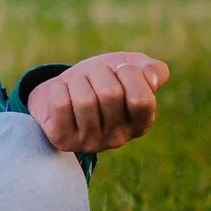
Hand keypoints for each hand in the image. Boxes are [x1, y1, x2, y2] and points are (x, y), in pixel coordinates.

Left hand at [28, 51, 170, 154]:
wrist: (62, 90)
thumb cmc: (100, 79)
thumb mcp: (129, 68)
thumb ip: (152, 70)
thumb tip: (151, 78)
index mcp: (141, 123)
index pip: (142, 100)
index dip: (129, 74)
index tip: (119, 68)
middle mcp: (118, 138)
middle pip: (110, 94)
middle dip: (99, 72)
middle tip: (93, 75)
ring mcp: (89, 142)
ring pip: (84, 100)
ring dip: (78, 81)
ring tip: (78, 84)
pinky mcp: (63, 140)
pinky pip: (61, 105)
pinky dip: (59, 89)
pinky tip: (62, 92)